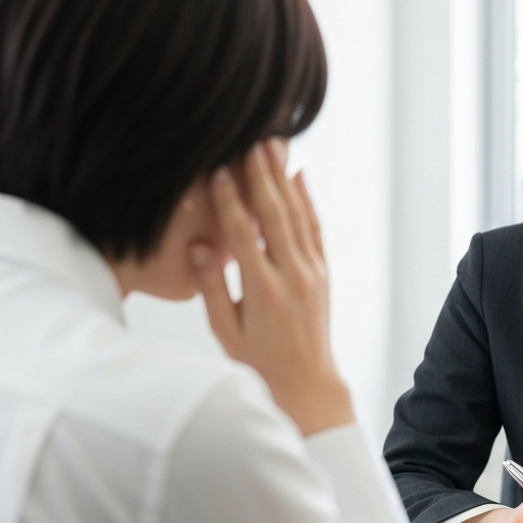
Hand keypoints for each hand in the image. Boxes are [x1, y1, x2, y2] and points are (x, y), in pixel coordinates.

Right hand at [190, 139, 354, 435]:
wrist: (306, 382)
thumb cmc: (257, 361)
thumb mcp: (225, 330)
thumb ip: (212, 287)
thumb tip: (199, 246)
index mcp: (263, 291)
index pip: (242, 235)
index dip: (229, 201)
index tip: (218, 169)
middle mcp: (293, 276)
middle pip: (275, 215)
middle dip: (261, 176)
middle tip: (248, 140)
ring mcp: (313, 272)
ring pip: (298, 216)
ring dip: (284, 178)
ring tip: (271, 145)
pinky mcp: (324, 272)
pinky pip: (315, 229)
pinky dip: (307, 200)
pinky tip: (299, 176)